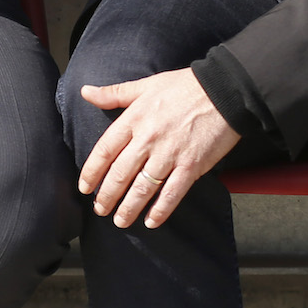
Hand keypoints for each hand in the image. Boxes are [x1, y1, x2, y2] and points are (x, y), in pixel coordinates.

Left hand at [78, 69, 240, 229]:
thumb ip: (114, 93)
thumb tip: (85, 92)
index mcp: (134, 119)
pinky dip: (160, 210)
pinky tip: (151, 222)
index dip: (92, 171)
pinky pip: (172, 193)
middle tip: (100, 210)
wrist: (223, 92)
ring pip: (143, 187)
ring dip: (129, 207)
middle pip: (121, 173)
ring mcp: (170, 154)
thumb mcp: (145, 85)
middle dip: (107, 195)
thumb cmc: (183, 86)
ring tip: (120, 221)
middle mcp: (148, 139)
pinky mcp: (192, 166)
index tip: (84, 187)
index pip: (105, 150)